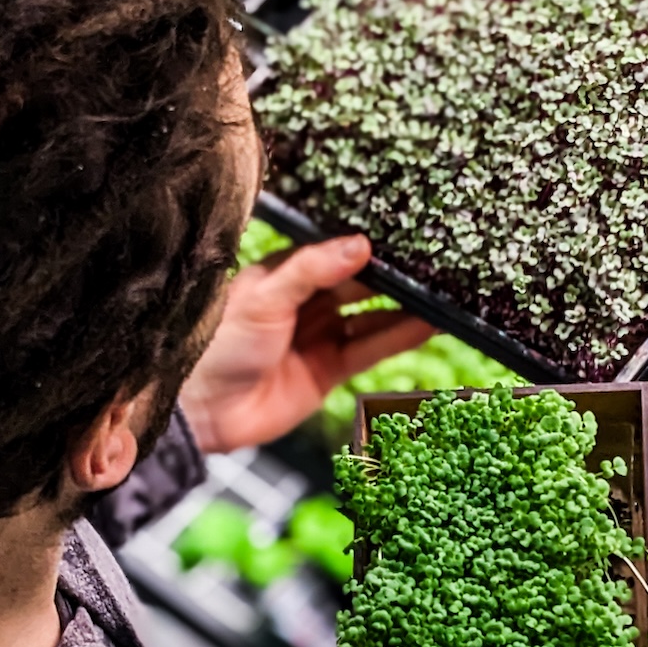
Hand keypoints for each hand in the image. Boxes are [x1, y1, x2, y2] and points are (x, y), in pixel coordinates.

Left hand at [179, 235, 430, 453]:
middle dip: (396, 277)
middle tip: (437, 265)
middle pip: (362, 284)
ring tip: (444, 295)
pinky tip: (429, 325)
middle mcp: (308, 301)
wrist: (204, 409)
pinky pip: (371, 350)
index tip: (406, 237)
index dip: (371, 247)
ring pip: (373, 317)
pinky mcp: (330, 370)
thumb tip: (360, 245)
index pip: (338, 253)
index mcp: (287, 273)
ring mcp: (321, 336)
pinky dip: (400, 338)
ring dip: (406, 309)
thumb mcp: (265, 296)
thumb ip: (312, 270)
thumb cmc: (219, 342)